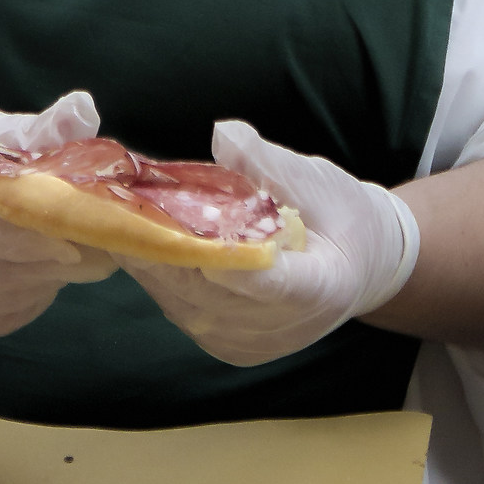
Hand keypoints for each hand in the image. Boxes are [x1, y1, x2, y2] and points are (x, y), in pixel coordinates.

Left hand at [123, 120, 419, 366]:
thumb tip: (224, 134)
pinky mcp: (232, 348)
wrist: (361, 264)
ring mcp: (256, 343)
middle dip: (165, 249)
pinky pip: (184, 313)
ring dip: (153, 264)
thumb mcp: (315, 179)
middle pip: (212, 295)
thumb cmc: (341, 215)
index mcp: (322, 286)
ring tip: (122, 221)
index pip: (268, 281)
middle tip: (122, 209)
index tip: (183, 229)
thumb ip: (267, 162)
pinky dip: (162, 279)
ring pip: (187, 306)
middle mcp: (286, 326)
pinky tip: (144, 245)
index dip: (223, 260)